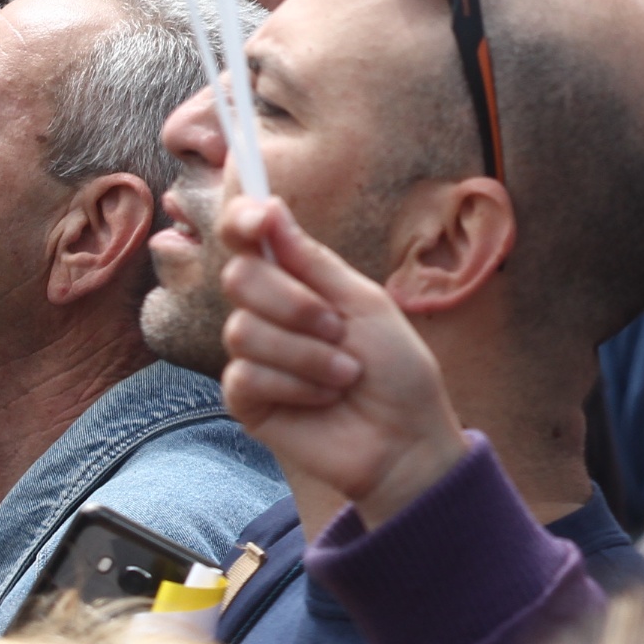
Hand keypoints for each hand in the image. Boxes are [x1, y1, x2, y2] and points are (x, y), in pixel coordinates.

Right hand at [218, 195, 469, 527]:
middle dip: (294, 303)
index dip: (243, 219)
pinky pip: (247, 375)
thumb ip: (313, 261)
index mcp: (297, 280)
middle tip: (338, 328)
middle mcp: (268, 312)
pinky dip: (297, 385)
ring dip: (308, 354)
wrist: (405, 436)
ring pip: (243, 330)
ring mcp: (253, 355)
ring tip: (345, 373)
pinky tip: (324, 398)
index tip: (261, 216)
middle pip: (239, 277)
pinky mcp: (246, 399)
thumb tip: (269, 208)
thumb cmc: (395, 367)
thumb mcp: (365, 303)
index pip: (247, 237)